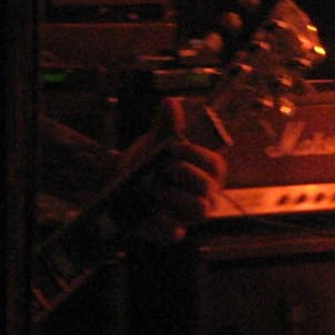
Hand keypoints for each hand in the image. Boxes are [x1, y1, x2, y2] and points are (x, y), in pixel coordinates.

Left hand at [117, 96, 227, 243]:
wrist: (119, 192)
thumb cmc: (145, 165)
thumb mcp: (154, 143)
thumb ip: (165, 125)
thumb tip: (171, 101)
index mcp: (205, 173)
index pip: (215, 165)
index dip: (196, 155)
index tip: (172, 147)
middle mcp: (204, 196)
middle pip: (207, 186)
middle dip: (183, 173)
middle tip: (161, 167)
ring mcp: (188, 217)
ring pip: (198, 209)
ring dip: (172, 195)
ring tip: (151, 186)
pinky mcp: (172, 233)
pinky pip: (175, 232)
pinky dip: (163, 222)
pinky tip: (151, 210)